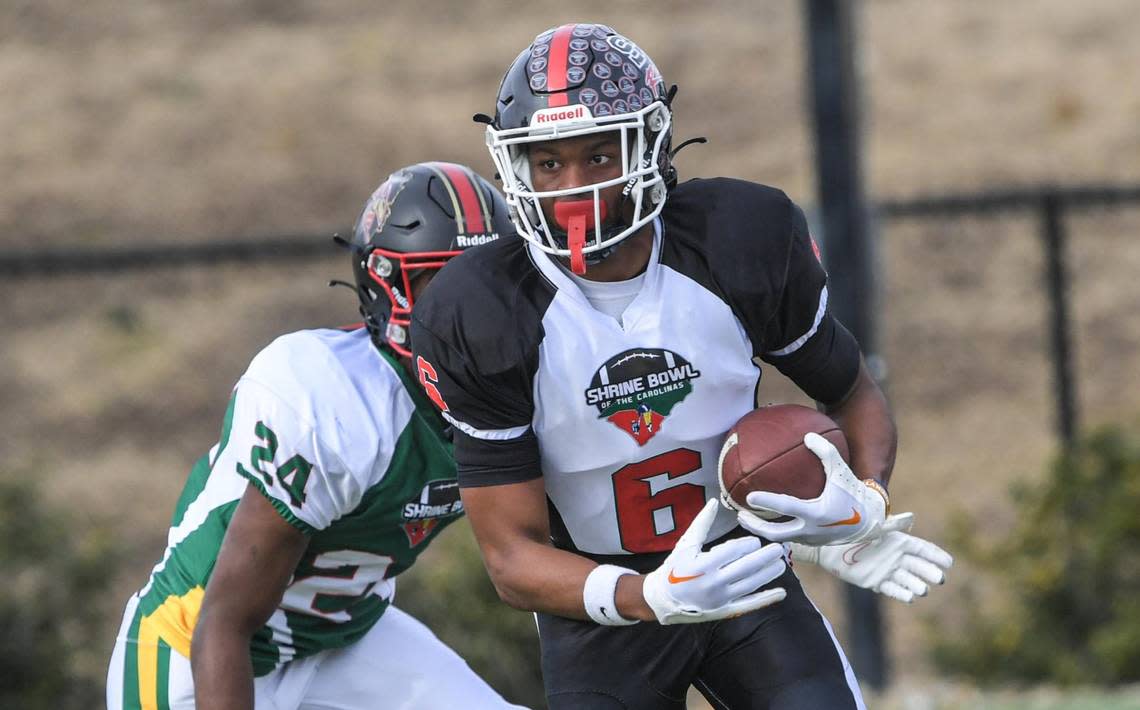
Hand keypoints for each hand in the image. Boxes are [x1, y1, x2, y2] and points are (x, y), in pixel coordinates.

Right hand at [642, 499, 786, 623]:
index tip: (755, 541)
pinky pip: (748, 605)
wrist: (663, 599)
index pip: (732, 552)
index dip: (747, 545)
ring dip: (768, 574)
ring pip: (750, 585)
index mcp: (702, 564)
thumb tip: (714, 502)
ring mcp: (720, 599)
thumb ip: (702, 523)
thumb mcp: (686, 544)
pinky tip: (781, 593)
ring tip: (781, 564)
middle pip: (746, 568)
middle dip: (764, 557)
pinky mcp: (724, 611)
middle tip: (779, 549)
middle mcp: (713, 583)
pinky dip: (766, 599)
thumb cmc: (674, 567)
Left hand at [736, 433, 888, 544]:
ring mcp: (810, 539)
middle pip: (775, 533)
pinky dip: (774, 530)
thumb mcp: (841, 470)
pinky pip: (788, 537)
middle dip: (755, 526)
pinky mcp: (810, 543)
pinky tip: (764, 520)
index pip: (787, 508)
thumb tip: (808, 435)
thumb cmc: (852, 491)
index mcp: (817, 512)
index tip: (750, 497)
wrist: (869, 519)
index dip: (767, 502)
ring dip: (761, 530)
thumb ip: (826, 452)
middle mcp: (811, 530)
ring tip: (745, 519)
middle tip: (739, 514)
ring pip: (780, 538)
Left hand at [790, 513, 953, 602]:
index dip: (936, 556)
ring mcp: (887, 571)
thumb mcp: (875, 527)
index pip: (923, 549)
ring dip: (916, 585)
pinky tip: (910, 597)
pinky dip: (901, 593)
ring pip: (908, 580)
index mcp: (899, 542)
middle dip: (930, 572)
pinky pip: (892, 589)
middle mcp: (896, 557)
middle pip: (919, 566)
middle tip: (939, 579)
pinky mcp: (876, 582)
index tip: (949, 563)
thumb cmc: (854, 532)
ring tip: (923, 589)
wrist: (830, 546)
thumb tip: (911, 517)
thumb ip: (893, 525)